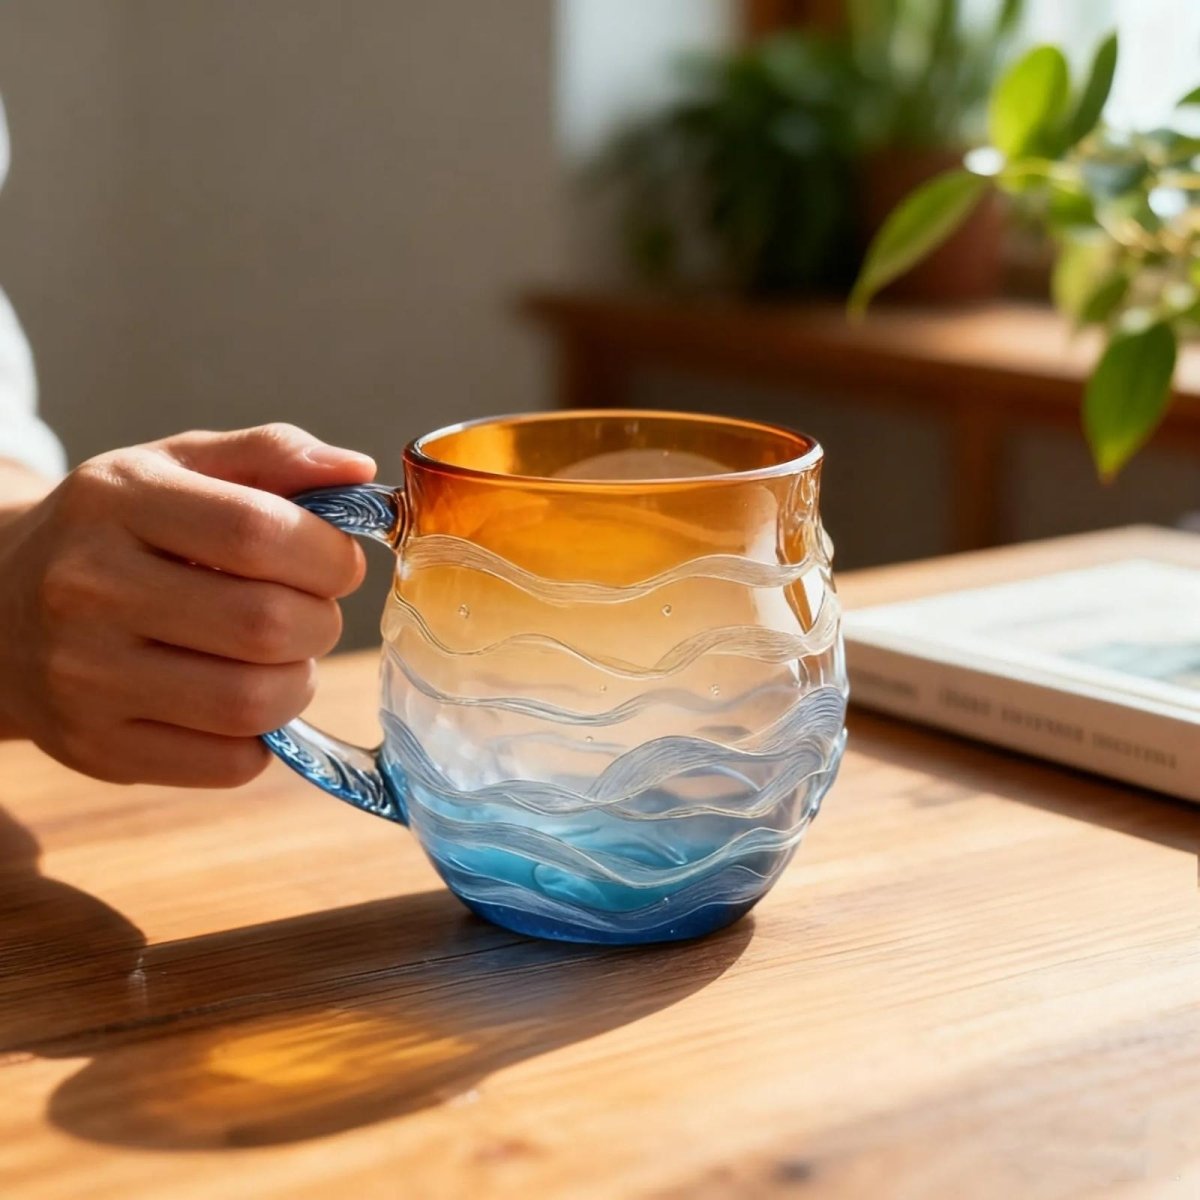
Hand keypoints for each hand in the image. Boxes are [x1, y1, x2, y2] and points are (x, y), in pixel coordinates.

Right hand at [0, 424, 373, 785]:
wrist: (1, 609)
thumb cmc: (119, 532)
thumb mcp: (178, 467)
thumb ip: (272, 455)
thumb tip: (359, 473)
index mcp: (117, 503)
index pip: (259, 533)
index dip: (329, 555)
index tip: (338, 562)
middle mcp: (87, 589)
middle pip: (266, 624)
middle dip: (321, 621)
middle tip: (309, 612)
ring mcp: (85, 678)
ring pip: (253, 702)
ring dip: (299, 681)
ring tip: (281, 657)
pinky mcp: (98, 747)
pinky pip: (230, 764)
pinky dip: (264, 736)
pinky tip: (242, 699)